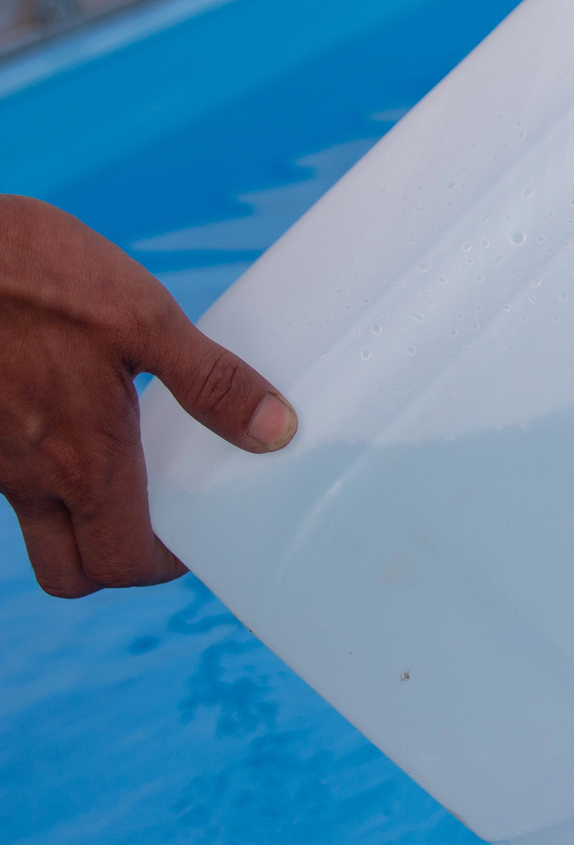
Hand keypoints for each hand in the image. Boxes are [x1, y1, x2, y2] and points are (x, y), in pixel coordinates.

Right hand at [0, 196, 295, 597]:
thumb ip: (211, 381)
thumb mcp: (143, 317)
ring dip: (79, 513)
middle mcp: (25, 474)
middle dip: (112, 561)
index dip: (161, 566)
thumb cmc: (30, 273)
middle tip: (153, 514)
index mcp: (80, 460)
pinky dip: (43, 467)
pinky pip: (7, 474)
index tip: (190, 534)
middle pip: (66, 570)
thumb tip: (276, 430)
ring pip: (34, 523)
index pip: (119, 563)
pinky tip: (71, 409)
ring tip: (123, 453)